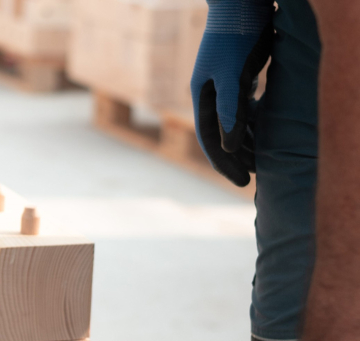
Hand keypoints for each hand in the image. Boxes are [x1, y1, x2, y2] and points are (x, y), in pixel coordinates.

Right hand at [191, 0, 274, 186]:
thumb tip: (226, 148)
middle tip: (252, 179)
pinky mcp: (237, 72)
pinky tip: (262, 128)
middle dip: (235, 158)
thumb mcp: (233, 75)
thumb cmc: (237, 35)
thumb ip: (230, 111)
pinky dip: (251, 120)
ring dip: (245, 141)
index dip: (226, 164)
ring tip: (260, 159)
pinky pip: (242, 105)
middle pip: (221, 135)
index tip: (242, 182)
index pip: (212, 140)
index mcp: (203, 96)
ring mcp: (223, 83)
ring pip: (233, 121)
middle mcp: (210, 93)